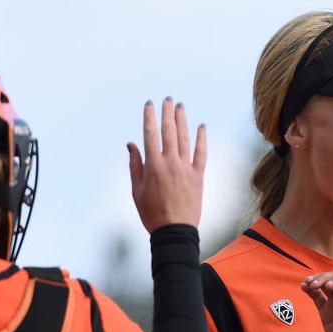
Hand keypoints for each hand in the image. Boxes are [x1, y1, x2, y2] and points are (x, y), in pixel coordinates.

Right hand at [128, 98, 206, 231]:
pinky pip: (201, 154)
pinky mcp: (198, 176)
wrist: (175, 231)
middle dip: (167, 113)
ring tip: (180, 107)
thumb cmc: (152, 214)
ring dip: (182, 121)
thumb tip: (131, 144)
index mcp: (153, 166)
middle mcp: (170, 163)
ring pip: (185, 139)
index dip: (150, 117)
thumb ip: (135, 165)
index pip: (150, 134)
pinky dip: (201, 139)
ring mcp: (186, 169)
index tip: (150, 104)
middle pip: (169, 132)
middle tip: (168, 99)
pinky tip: (201, 126)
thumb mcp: (137, 190)